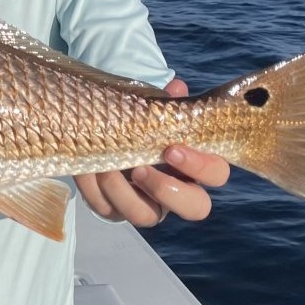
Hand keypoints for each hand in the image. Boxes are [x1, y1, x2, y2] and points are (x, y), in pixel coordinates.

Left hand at [75, 77, 230, 226]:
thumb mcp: (150, 113)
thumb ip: (164, 104)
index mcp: (194, 165)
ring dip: (122, 191)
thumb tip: (176, 88)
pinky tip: (87, 170)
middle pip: (196, 208)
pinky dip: (94, 190)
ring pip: (145, 216)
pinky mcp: (117, 211)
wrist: (103, 137)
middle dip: (166, 190)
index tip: (171, 149)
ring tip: (105, 168)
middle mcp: (178, 192)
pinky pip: (108, 210)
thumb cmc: (137, 125)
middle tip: (140, 169)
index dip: (199, 166)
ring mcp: (148, 206)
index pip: (216, 174)